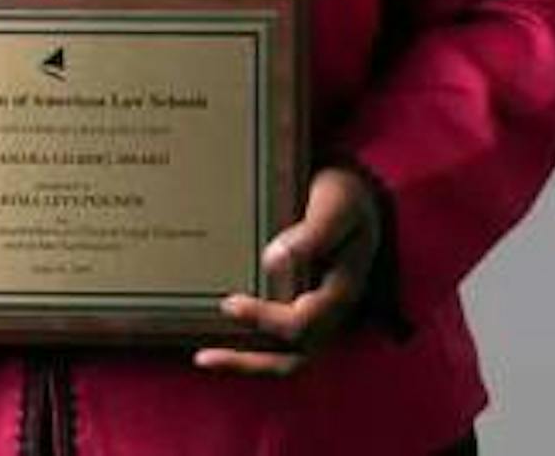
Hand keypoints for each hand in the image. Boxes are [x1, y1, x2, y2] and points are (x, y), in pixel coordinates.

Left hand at [194, 165, 380, 376]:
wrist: (351, 191)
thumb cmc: (343, 196)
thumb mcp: (335, 206)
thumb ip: (312, 234)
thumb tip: (272, 260)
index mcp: (342, 291)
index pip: (304, 323)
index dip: (266, 320)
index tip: (229, 304)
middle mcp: (331, 311)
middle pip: (295, 356)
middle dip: (249, 362)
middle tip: (203, 357)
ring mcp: (318, 313)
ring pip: (287, 356)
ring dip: (247, 362)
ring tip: (205, 357)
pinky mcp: (302, 307)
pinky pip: (279, 340)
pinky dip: (251, 345)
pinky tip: (218, 334)